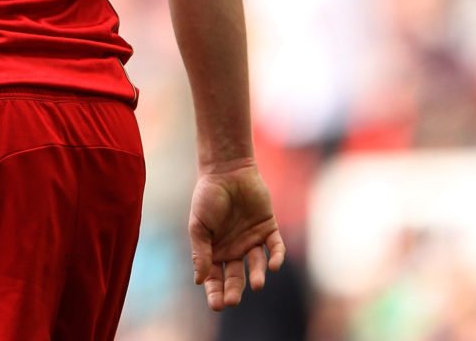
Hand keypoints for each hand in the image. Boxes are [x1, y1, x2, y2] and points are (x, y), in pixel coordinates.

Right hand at [188, 160, 284, 311]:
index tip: (217, 305)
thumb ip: (200, 252)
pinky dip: (277, 257)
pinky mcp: (268, 229)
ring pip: (257, 265)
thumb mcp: (198, 226)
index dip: (215, 292)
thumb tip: (199, 280)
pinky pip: (275, 247)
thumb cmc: (207, 196)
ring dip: (257, 275)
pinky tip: (274, 266)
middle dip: (234, 290)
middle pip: (235, 276)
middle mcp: (234, 249)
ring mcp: (252, 240)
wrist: (227, 171)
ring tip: (256, 284)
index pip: (214, 278)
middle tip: (232, 301)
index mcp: (214, 250)